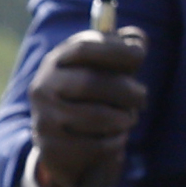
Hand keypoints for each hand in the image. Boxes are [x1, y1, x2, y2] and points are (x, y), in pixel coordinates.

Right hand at [24, 22, 144, 186]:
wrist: (64, 146)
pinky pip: (96, 144)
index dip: (114, 49)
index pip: (82, 48)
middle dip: (126, 90)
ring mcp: (45, 117)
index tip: (139, 55)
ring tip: (129, 118)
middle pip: (90, 83)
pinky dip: (116, 141)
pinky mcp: (53, 147)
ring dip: (123, 118)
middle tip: (141, 97)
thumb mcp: (104, 72)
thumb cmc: (92, 99)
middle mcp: (44, 87)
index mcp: (56, 62)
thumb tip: (138, 39)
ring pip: (95, 116)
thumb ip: (123, 53)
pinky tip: (117, 137)